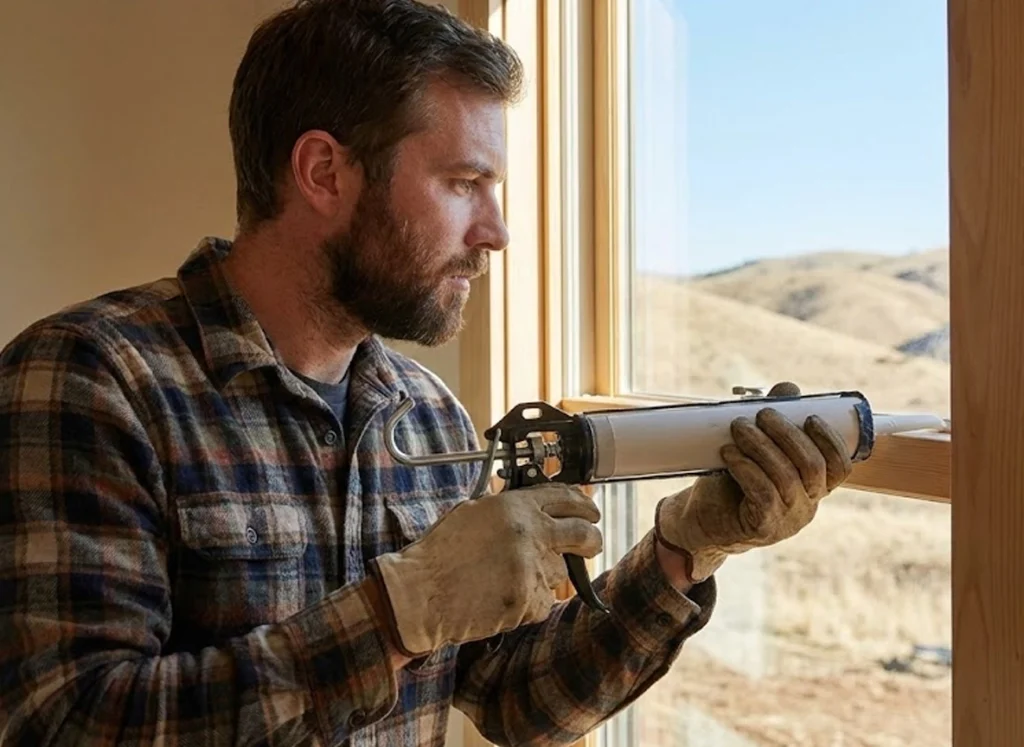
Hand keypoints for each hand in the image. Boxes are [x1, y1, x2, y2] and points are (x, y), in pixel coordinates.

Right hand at [370, 483, 601, 657]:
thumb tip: (539, 509)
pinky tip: (501, 595)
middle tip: (590, 542)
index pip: (566, 497)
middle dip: (591, 538)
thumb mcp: (474, 513)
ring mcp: (533, 569)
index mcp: (515, 506)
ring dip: (544, 574)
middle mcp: (530, 533)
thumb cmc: (440, 554)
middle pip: (583, 533)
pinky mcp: (530, 601)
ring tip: (507, 577)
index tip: (589, 511)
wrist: (421, 594)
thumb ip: (510, 509)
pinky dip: (529, 600)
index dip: (583, 504)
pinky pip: (544, 600)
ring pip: (560, 572)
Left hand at [655, 381, 852, 582]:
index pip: (839, 467)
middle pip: (812, 466)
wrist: (701, 519)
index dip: (830, 441)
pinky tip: (730, 454)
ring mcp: (788, 520)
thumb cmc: (731, 481)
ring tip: (739, 428)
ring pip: (786, 477)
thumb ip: (774, 422)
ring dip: (761, 446)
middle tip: (762, 414)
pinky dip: (746, 468)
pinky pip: (763, 493)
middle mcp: (807, 505)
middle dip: (787, 434)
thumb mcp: (754, 449)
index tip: (810, 417)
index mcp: (813, 487)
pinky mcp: (764, 528)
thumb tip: (788, 388)